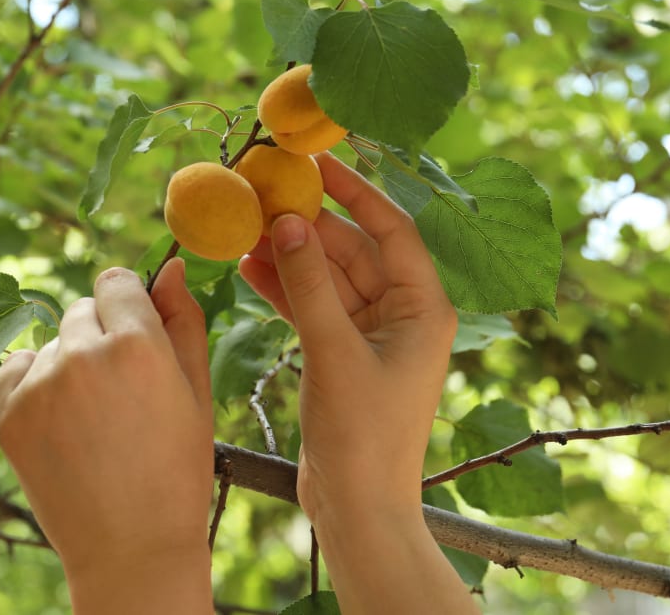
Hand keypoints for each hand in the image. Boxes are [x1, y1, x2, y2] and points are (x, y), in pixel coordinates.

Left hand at [0, 260, 214, 613]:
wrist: (132, 549)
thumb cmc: (177, 470)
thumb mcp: (197, 392)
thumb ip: (184, 321)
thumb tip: (170, 267)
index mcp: (139, 344)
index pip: (117, 281)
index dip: (129, 306)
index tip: (137, 338)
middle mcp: (84, 353)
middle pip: (83, 307)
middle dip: (102, 334)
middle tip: (122, 391)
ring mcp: (41, 384)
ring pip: (54, 341)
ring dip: (71, 361)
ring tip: (95, 419)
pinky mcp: (9, 412)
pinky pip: (17, 367)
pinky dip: (35, 383)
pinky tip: (62, 421)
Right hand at [239, 153, 477, 613]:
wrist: (357, 508)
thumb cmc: (363, 435)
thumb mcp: (334, 351)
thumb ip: (309, 285)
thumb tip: (287, 222)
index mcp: (424, 308)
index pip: (391, 229)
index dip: (355, 191)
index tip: (316, 161)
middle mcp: (402, 314)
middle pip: (353, 250)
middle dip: (308, 225)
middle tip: (263, 195)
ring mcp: (371, 335)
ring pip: (327, 278)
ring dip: (290, 256)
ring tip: (245, 228)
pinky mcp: (342, 354)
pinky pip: (313, 307)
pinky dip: (284, 290)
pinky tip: (248, 268)